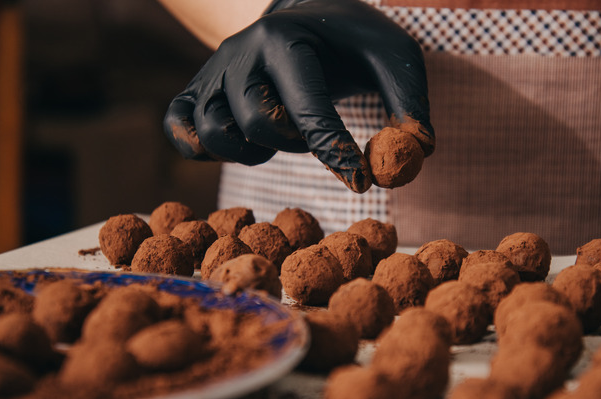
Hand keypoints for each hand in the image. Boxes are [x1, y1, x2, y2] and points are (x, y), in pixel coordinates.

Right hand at [163, 0, 433, 192]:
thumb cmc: (353, 43)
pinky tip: (243, 142)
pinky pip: (181, 133)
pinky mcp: (193, 91)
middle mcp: (240, 51)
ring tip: (281, 135)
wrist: (307, 16)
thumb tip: (419, 151)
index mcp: (286, 37)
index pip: (306, 105)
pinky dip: (206, 149)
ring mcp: (211, 72)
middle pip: (257, 122)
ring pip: (215, 133)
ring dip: (253, 151)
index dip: (335, 150)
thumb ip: (410, 102)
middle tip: (315, 136)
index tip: (361, 180)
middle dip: (296, 143)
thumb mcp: (392, 58)